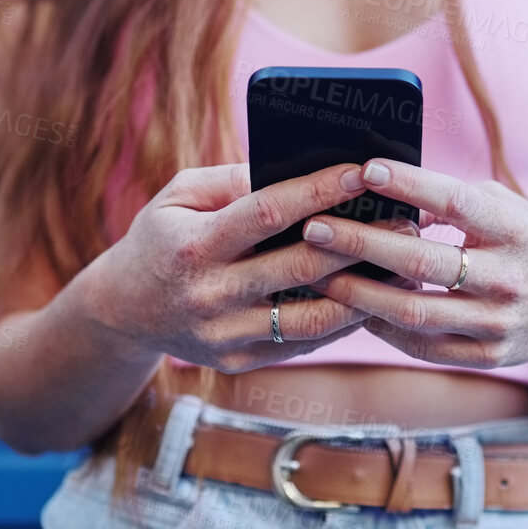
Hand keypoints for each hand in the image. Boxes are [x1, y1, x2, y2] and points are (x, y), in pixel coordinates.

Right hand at [94, 161, 396, 373]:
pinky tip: (371, 297)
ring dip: (364, 292)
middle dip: (359, 242)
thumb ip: (232, 179)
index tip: (362, 171)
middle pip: (301, 268)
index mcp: (193, 245)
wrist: (122, 311)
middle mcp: (209, 294)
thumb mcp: (178, 195)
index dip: (319, 191)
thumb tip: (295, 166)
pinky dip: (341, 321)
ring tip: (401, 267)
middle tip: (405, 221)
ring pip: (312, 317)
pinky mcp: (239, 361)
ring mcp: (225, 335)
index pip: (267, 213)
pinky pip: (303, 343)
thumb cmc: (160, 237)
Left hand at [300, 158, 527, 371]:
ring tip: (319, 274)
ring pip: (415, 312)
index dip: (411, 185)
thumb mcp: (512, 210)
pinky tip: (354, 308)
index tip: (366, 169)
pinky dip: (383, 327)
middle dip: (362, 244)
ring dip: (359, 294)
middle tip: (313, 228)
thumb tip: (387, 187)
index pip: (457, 203)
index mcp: (518, 229)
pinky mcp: (486, 356)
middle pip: (423, 261)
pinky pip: (423, 346)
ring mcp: (499, 323)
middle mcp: (510, 278)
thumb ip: (458, 200)